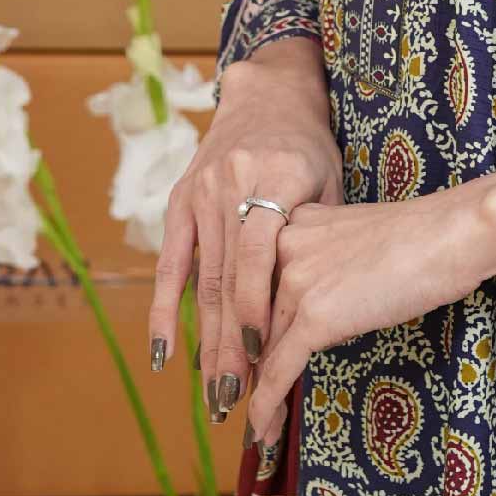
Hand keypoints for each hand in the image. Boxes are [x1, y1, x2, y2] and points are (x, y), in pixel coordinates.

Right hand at [147, 39, 342, 422]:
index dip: (258, 308)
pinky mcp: (180, 200)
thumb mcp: (330, 180)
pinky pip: (171, 264)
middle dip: (230, 345)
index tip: (263, 358)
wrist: (268, 94)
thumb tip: (319, 308)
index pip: (261, 255)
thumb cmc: (310, 146)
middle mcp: (232, 184)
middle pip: (228, 278)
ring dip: (205, 342)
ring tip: (212, 392)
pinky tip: (165, 356)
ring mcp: (200, 192)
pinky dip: (164, 312)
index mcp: (278, 177)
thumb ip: (318, 236)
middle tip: (235, 401)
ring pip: (202, 280)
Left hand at [243, 180, 493, 449]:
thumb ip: (326, 267)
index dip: (248, 332)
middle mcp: (282, 248)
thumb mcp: (356, 243)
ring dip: (257, 396)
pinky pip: (280, 369)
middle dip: (248, 368)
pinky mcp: (315, 315)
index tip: (243, 361)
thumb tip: (319, 313)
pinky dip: (266, 406)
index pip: (259, 288)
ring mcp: (296, 280)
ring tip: (257, 429)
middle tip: (237, 402)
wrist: (454, 233)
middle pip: (256, 322)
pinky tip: (261, 431)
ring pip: (264, 351)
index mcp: (291, 224)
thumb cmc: (423, 237)